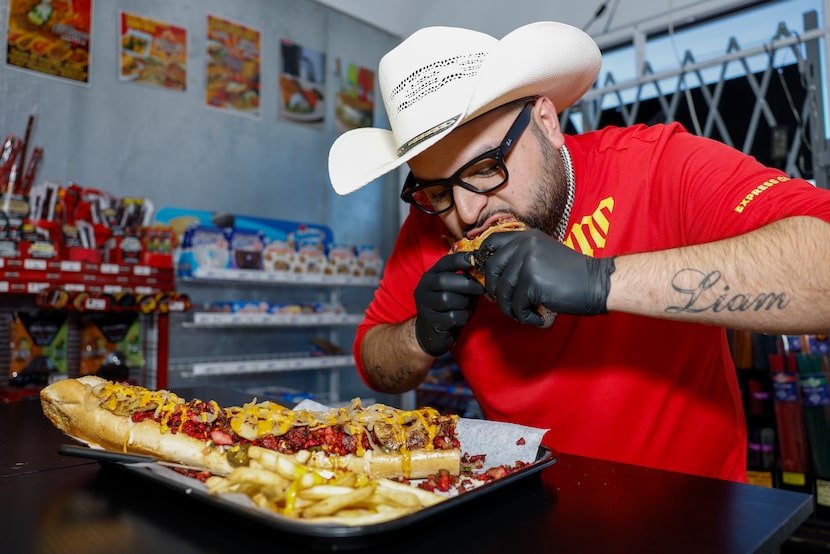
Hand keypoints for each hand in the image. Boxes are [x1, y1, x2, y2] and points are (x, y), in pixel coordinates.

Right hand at [414, 252, 484, 355]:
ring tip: (466, 307)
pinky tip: (461, 319)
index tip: (475, 259)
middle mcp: (424, 288)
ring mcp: (425, 305)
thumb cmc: (448, 308)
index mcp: (430, 276)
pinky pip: (452, 317)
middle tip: (481, 289)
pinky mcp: (430, 321)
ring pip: (448, 299)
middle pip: (443, 280)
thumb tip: (485, 270)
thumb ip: (466, 280)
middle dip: (466, 284)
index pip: (444, 262)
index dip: (460, 259)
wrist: (432, 333)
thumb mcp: (457, 291)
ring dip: (463, 303)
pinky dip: (462, 317)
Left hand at [479, 229, 615, 325]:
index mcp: (525, 237)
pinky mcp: (532, 282)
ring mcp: (527, 262)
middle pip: (490, 270)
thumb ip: (519, 259)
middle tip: (509, 302)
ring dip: (511, 309)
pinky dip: (525, 317)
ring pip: (501, 292)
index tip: (489, 278)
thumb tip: (490, 278)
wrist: (598, 283)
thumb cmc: (571, 275)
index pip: (490, 243)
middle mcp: (523, 245)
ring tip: (527, 313)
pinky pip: (516, 306)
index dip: (483, 261)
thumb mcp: (543, 254)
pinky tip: (538, 316)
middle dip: (495, 291)